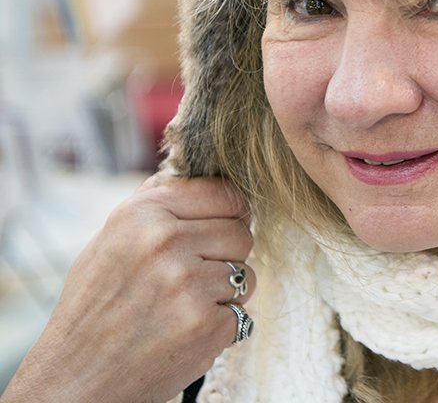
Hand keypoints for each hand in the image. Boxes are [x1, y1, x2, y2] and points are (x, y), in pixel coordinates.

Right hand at [1, 173, 253, 402]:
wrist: (76, 377)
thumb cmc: (95, 306)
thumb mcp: (111, 238)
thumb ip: (158, 203)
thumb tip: (207, 174)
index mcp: (143, 214)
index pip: (226, 194)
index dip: (228, 214)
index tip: (216, 229)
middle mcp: (166, 243)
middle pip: (242, 233)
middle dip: (226, 255)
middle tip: (192, 277)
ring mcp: (188, 285)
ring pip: (246, 273)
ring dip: (225, 292)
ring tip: (183, 306)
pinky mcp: (205, 324)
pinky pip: (241, 312)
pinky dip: (220, 324)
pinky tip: (184, 331)